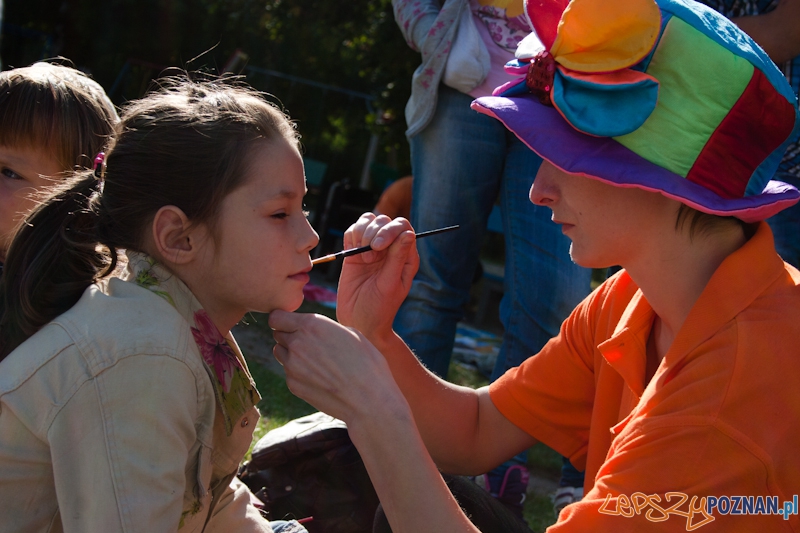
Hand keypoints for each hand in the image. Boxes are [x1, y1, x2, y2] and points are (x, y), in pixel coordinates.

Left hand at [269, 310, 406, 422]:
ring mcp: (292, 366)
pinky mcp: (293, 385)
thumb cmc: (367, 363)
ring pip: (280, 353)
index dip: (284, 320)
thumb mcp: (351, 333)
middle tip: (310, 344)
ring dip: (291, 353)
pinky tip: (319, 377)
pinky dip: (298, 372)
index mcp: (311, 325)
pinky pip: (288, 372)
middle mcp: (297, 343)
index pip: (276, 317)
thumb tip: (317, 330)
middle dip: (289, 336)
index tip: (293, 324)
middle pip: (278, 334)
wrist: (368, 400)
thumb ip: (326, 327)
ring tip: (314, 360)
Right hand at [335, 214, 418, 342]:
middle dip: (374, 233)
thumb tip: (408, 233)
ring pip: (368, 221)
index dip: (390, 230)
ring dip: (362, 234)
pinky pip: (352, 231)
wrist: (357, 322)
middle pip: (385, 221)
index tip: (378, 246)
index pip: (403, 227)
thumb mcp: (389, 284)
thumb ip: (397, 258)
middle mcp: (390, 249)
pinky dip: (351, 236)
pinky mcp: (354, 252)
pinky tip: (351, 253)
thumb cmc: (378, 309)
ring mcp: (371, 249)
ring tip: (362, 259)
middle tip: (369, 259)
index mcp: (405, 256)